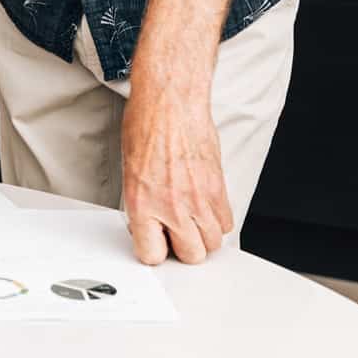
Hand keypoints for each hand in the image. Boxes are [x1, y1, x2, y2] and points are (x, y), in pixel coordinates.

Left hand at [119, 79, 232, 264]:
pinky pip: (226, 222)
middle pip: (190, 255)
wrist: (170, 102)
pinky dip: (218, 220)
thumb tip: (148, 222)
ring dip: (203, 236)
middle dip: (183, 248)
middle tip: (177, 233)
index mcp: (142, 203)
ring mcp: (198, 199)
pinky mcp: (218, 188)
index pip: (152, 255)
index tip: (155, 243)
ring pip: (212, 243)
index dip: (154, 251)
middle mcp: (171, 206)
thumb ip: (140, 204)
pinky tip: (206, 207)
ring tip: (192, 220)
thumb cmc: (146, 127)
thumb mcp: (130, 171)